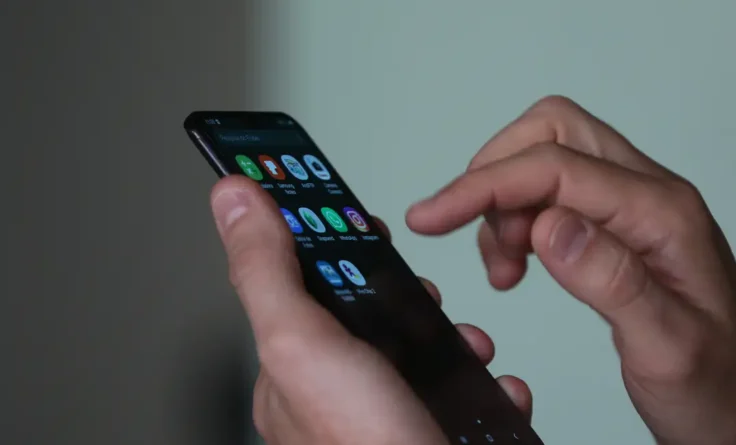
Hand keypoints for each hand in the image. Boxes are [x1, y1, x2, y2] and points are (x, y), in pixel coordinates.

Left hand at [209, 176, 532, 443]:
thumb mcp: (305, 346)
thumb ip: (268, 272)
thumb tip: (233, 198)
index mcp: (294, 363)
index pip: (295, 275)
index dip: (319, 233)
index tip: (345, 204)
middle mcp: (334, 387)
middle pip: (362, 305)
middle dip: (401, 284)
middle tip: (420, 285)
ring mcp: (382, 407)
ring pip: (414, 341)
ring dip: (449, 328)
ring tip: (467, 338)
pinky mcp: (425, 424)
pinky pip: (451, 381)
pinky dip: (476, 373)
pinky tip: (487, 378)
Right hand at [406, 96, 735, 444]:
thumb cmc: (720, 387)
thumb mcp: (669, 348)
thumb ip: (611, 280)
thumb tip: (547, 225)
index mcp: (662, 216)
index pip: (555, 168)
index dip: (484, 186)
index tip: (431, 217)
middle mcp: (649, 197)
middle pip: (554, 133)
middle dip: (494, 175)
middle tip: (463, 231)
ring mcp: (634, 209)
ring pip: (549, 158)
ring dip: (504, 202)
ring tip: (503, 268)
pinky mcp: (618, 228)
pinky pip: (554, 194)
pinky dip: (517, 220)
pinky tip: (517, 265)